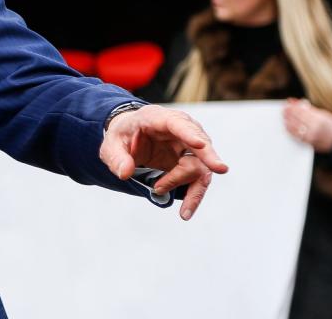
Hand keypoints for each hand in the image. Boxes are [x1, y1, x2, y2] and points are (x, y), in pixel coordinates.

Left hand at [100, 104, 228, 220]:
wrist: (129, 138)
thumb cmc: (122, 137)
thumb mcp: (111, 145)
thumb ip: (117, 158)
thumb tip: (125, 173)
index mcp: (157, 118)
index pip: (177, 123)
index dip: (189, 133)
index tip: (201, 143)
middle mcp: (179, 130)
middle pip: (199, 143)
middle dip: (209, 156)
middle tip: (220, 169)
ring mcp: (188, 146)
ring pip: (201, 166)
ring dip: (189, 186)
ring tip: (173, 203)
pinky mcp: (191, 161)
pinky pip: (198, 179)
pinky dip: (194, 196)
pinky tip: (186, 212)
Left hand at [283, 98, 331, 152]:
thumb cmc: (329, 124)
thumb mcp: (322, 114)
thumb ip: (308, 108)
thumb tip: (295, 102)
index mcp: (319, 119)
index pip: (302, 112)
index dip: (293, 108)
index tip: (287, 105)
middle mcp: (315, 127)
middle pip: (298, 119)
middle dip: (289, 114)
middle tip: (284, 110)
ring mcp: (312, 135)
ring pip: (296, 127)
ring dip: (288, 121)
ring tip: (284, 117)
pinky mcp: (309, 142)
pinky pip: (297, 135)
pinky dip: (290, 130)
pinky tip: (287, 126)